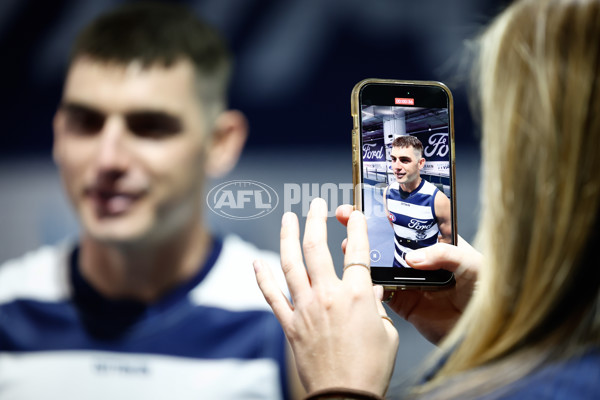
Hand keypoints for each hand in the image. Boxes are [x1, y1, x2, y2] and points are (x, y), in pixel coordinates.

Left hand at [254, 199, 398, 395]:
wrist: (345, 398)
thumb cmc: (370, 369)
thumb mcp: (387, 333)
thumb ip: (378, 306)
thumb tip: (374, 289)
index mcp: (358, 295)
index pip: (357, 251)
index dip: (356, 228)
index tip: (354, 214)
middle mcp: (328, 296)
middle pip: (317, 248)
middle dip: (315, 220)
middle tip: (315, 204)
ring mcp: (305, 308)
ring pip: (291, 264)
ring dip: (288, 237)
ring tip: (287, 218)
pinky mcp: (289, 324)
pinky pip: (271, 296)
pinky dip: (262, 277)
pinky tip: (257, 261)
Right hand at [336, 204, 481, 343]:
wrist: (485, 331)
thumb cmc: (488, 292)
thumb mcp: (471, 263)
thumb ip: (444, 255)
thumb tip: (413, 257)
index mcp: (436, 243)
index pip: (408, 221)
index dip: (387, 211)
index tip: (367, 202)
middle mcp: (420, 260)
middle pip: (388, 240)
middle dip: (365, 228)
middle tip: (347, 216)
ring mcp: (409, 281)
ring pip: (379, 264)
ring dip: (361, 255)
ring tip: (348, 246)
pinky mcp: (404, 303)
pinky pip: (381, 292)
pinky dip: (368, 285)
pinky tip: (359, 276)